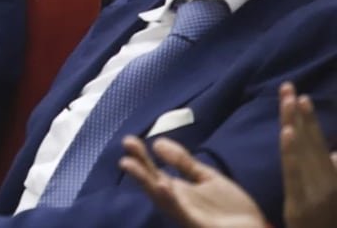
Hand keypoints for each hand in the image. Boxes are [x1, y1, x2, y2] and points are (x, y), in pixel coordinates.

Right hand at [120, 135, 265, 227]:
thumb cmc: (231, 210)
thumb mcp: (207, 178)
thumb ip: (185, 163)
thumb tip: (157, 142)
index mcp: (178, 190)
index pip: (154, 171)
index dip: (141, 156)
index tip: (129, 140)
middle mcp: (176, 201)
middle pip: (152, 182)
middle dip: (138, 165)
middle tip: (126, 144)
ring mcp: (185, 213)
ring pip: (160, 197)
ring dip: (145, 180)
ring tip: (129, 164)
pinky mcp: (197, 223)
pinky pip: (180, 211)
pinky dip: (169, 199)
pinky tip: (161, 185)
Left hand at [279, 82, 336, 227]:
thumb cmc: (326, 215)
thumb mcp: (330, 187)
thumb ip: (330, 164)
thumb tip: (330, 150)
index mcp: (333, 173)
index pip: (316, 141)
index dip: (309, 119)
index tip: (302, 97)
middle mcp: (328, 178)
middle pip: (309, 139)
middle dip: (298, 112)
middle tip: (288, 87)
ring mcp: (316, 190)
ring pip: (301, 150)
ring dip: (294, 123)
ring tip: (288, 101)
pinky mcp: (301, 202)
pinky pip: (293, 172)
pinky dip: (290, 151)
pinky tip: (287, 132)